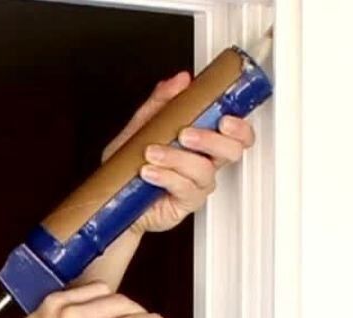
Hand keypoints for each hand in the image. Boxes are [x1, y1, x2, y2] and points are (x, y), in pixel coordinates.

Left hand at [100, 71, 257, 235]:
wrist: (112, 197)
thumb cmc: (130, 165)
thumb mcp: (140, 127)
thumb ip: (161, 103)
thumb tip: (180, 80)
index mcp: (202, 143)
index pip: (236, 134)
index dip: (239, 126)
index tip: (225, 118)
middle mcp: (204, 163)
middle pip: (232, 151)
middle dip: (211, 139)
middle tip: (186, 134)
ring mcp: (196, 184)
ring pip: (204, 169)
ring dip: (177, 157)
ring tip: (152, 153)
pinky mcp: (185, 203)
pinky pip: (185, 188)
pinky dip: (166, 176)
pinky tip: (150, 171)